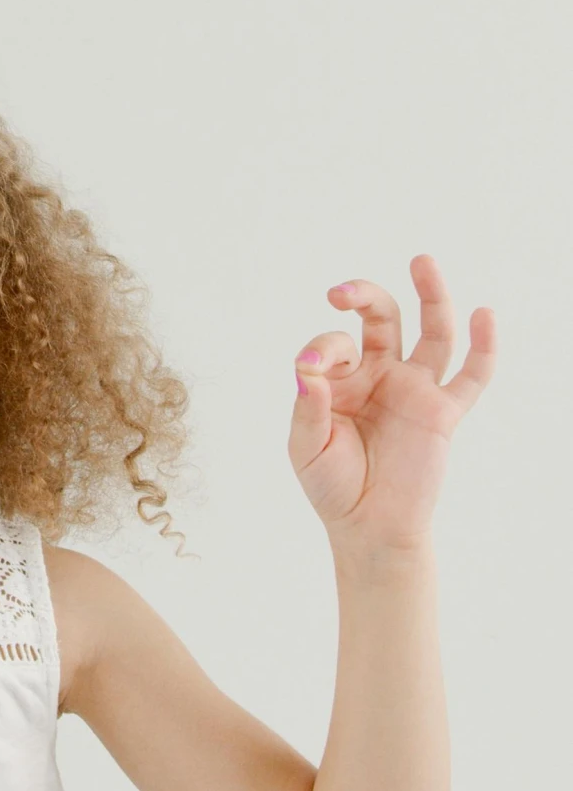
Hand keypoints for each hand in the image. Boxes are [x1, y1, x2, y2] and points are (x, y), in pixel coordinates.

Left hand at [288, 254, 494, 553]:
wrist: (369, 529)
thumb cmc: (333, 487)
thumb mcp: (307, 447)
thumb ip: (308, 408)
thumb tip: (306, 368)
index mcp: (343, 379)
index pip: (335, 344)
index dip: (323, 349)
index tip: (312, 369)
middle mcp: (380, 375)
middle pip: (382, 318)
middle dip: (364, 296)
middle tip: (343, 292)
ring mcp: (414, 390)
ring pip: (431, 332)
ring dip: (430, 295)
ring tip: (422, 261)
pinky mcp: (442, 412)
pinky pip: (470, 376)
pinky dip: (483, 347)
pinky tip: (484, 315)